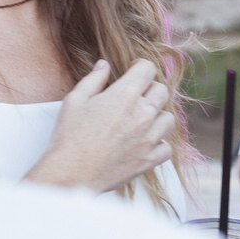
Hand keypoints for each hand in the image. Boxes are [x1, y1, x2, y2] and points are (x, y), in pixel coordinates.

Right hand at [29, 59, 175, 193]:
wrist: (71, 173)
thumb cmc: (70, 136)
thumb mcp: (75, 100)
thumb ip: (93, 79)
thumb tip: (104, 65)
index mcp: (125, 95)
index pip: (147, 68)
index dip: (140, 66)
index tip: (133, 72)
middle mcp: (143, 113)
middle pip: (161, 91)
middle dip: (149, 89)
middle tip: (136, 96)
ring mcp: (149, 138)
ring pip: (169, 118)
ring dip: (157, 116)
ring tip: (142, 120)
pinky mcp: (149, 159)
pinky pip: (167, 147)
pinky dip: (159, 144)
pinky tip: (145, 143)